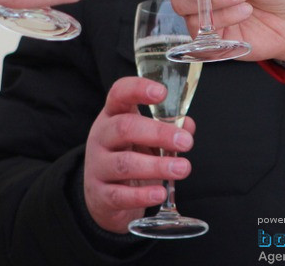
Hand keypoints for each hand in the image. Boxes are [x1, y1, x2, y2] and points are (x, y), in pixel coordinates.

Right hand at [83, 77, 194, 232]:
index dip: (138, 89)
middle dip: (158, 133)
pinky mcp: (100, 195)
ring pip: (124, 163)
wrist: (103, 196)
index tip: (162, 92)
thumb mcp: (146, 138)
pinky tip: (160, 193)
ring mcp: (97, 166)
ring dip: (156, 166)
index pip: (119, 94)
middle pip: (124, 128)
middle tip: (185, 142)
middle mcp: (101, 137)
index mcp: (113, 116)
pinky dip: (142, 195)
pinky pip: (119, 195)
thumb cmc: (129, 156)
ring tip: (182, 168)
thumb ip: (168, 129)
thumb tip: (187, 126)